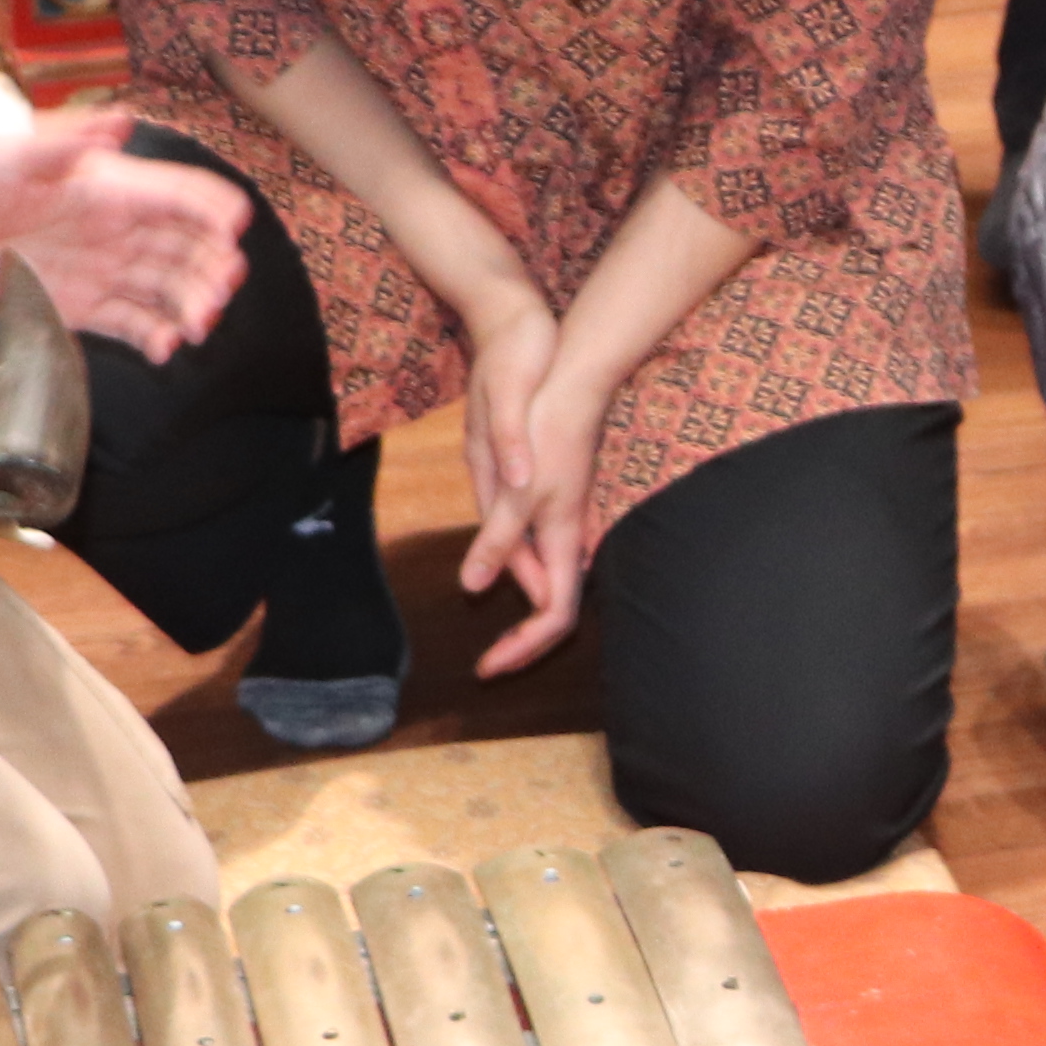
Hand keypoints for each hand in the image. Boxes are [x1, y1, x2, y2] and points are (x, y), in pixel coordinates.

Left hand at [0, 109, 245, 356]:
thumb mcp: (18, 154)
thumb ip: (67, 144)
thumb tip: (118, 124)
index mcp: (114, 188)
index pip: (179, 196)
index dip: (212, 210)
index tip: (234, 229)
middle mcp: (121, 230)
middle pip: (186, 248)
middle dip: (212, 268)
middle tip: (221, 290)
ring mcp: (108, 270)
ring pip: (168, 290)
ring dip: (191, 305)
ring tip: (198, 325)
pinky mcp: (87, 306)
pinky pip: (132, 324)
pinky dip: (154, 337)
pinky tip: (164, 348)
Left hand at [454, 314, 610, 677]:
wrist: (569, 376)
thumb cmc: (546, 432)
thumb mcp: (513, 491)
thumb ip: (498, 541)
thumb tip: (475, 587)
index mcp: (563, 538)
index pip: (556, 616)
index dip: (525, 649)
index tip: (490, 669)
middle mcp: (569, 535)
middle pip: (556, 605)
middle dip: (524, 641)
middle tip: (490, 664)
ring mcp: (564, 519)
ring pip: (549, 580)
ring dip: (522, 611)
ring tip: (492, 632)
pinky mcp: (556, 501)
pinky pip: (543, 556)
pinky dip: (521, 577)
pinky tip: (501, 572)